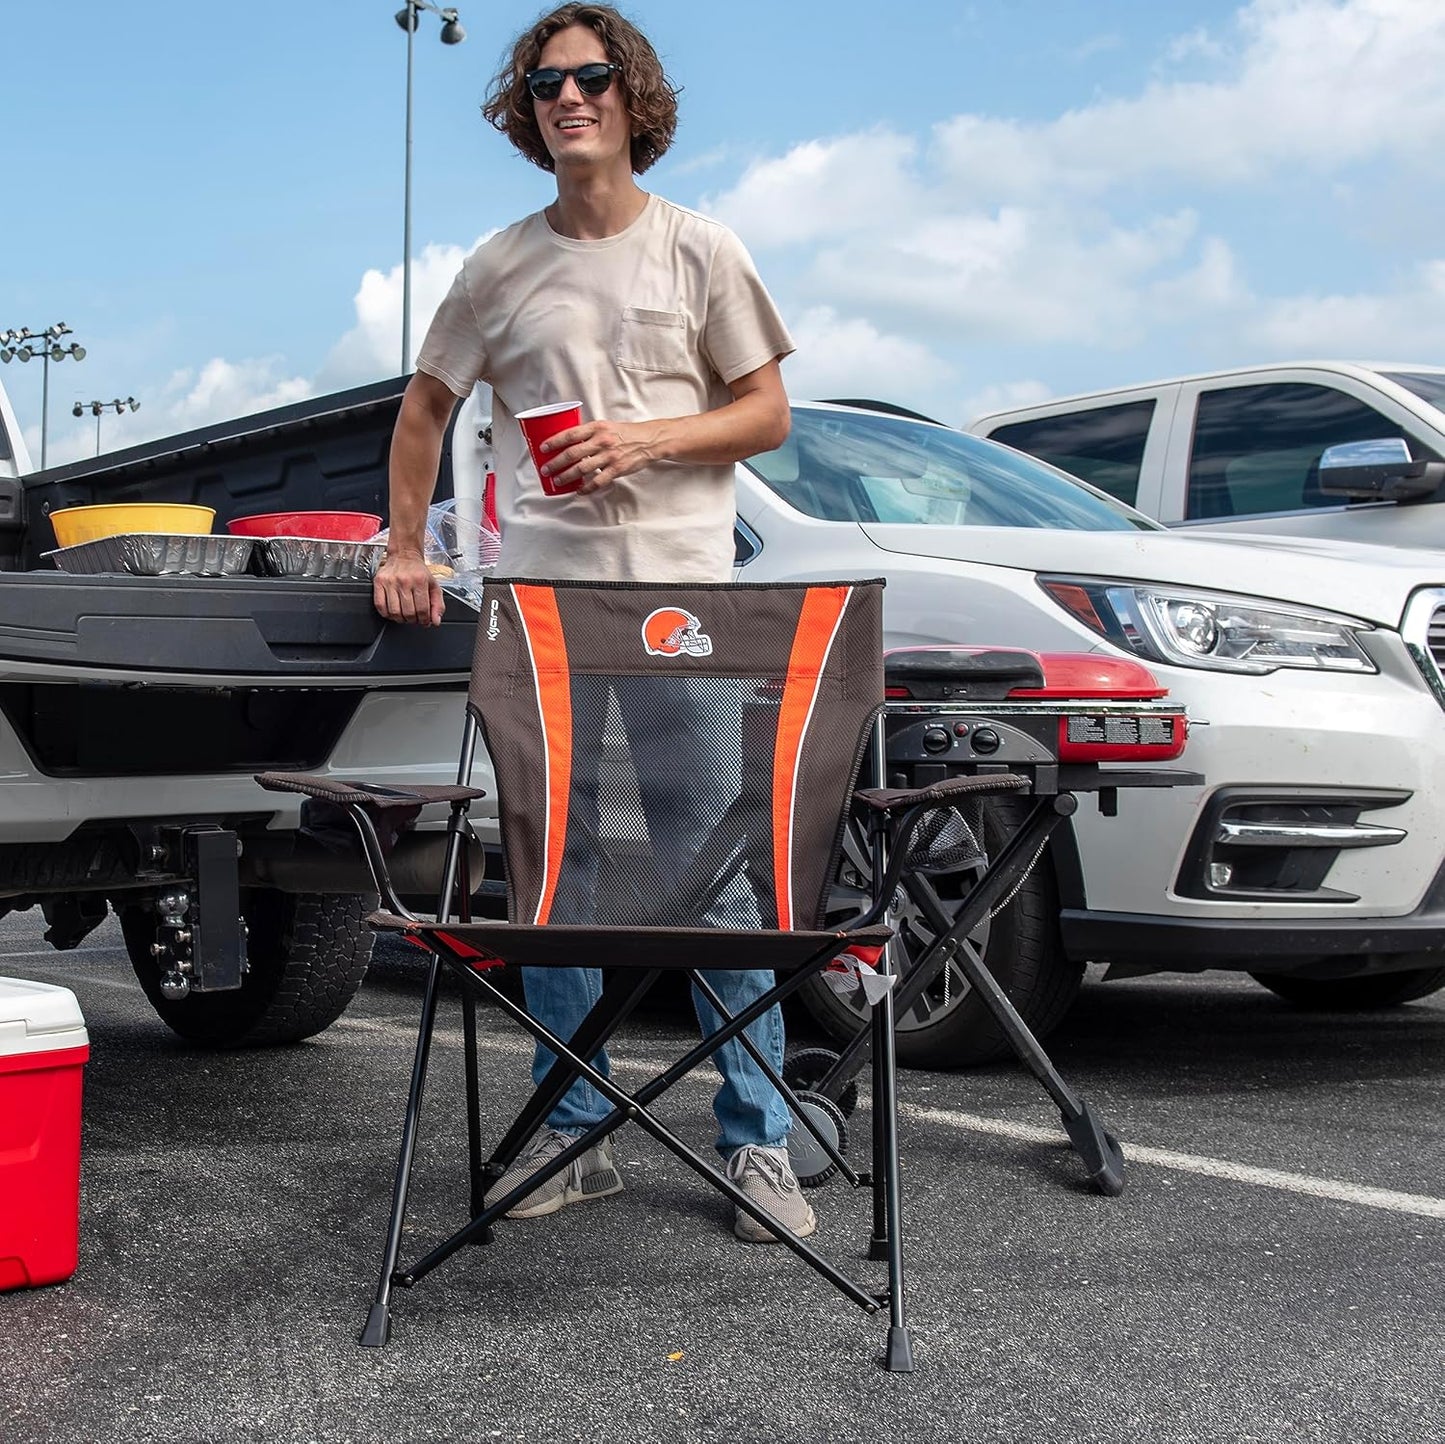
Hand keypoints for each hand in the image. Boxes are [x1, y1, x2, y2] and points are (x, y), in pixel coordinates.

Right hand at [373, 551, 443, 626]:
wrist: (404, 556)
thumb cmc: (419, 572)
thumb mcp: (434, 586)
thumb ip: (438, 605)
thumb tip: (435, 621)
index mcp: (420, 580)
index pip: (422, 609)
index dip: (424, 620)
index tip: (424, 621)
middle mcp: (404, 581)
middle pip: (408, 613)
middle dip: (413, 620)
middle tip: (415, 618)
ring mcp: (390, 582)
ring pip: (394, 612)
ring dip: (400, 619)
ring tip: (404, 616)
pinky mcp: (379, 582)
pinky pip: (380, 605)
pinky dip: (386, 614)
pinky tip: (393, 612)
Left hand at [539, 418, 660, 493]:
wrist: (648, 440)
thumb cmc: (625, 433)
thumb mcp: (606, 426)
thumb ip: (589, 433)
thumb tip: (569, 442)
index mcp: (597, 428)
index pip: (570, 434)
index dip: (554, 441)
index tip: (543, 448)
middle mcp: (602, 441)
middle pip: (572, 454)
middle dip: (555, 463)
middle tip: (545, 469)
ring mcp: (609, 456)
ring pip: (582, 469)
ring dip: (567, 477)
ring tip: (558, 481)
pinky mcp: (617, 469)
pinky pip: (598, 481)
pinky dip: (586, 488)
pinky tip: (579, 490)